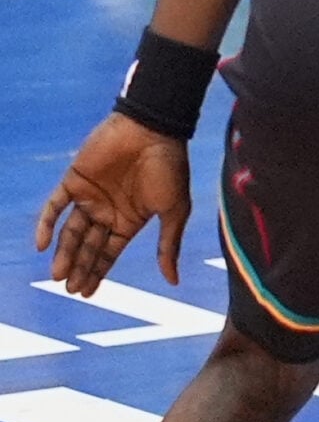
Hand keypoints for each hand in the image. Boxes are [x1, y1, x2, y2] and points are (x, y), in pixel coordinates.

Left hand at [34, 114, 191, 295]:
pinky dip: (46, 224)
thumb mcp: (173, 211)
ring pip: (70, 230)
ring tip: (58, 275)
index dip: (97, 272)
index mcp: (129, 219)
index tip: (87, 293)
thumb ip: (169, 245)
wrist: (154, 129)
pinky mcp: (74, 180)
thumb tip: (173, 281)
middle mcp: (107, 210)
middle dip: (79, 268)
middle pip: (87, 245)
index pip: (108, 252)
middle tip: (70, 289)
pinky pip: (55, 205)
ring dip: (63, 253)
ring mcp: (89, 196)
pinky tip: (42, 244)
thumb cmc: (170, 168)